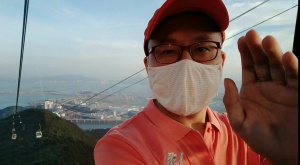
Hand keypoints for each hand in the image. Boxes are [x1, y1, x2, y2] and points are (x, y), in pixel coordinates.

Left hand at [223, 29, 297, 163]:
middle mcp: (267, 86)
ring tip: (267, 41)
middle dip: (257, 49)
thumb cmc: (260, 139)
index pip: (248, 68)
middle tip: (252, 34)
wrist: (284, 153)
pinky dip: (292, 67)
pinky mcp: (298, 93)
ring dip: (273, 53)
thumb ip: (232, 103)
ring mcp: (283, 88)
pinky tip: (287, 56)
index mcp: (252, 90)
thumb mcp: (240, 122)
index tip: (241, 40)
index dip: (245, 54)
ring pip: (278, 67)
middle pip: (262, 63)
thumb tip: (227, 80)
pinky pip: (294, 77)